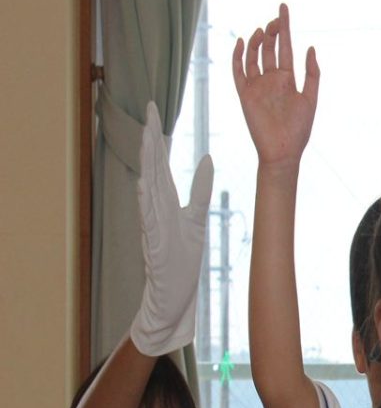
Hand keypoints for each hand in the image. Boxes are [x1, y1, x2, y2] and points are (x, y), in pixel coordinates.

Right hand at [130, 103, 213, 355]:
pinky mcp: (155, 245)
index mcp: (165, 202)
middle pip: (152, 168)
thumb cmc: (182, 258)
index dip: (157, 137)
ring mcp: (153, 226)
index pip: (160, 163)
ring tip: (149, 139)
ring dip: (147, 164)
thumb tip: (208, 158)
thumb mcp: (197, 219)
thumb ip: (200, 190)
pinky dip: (146, 202)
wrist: (173, 297)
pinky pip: (149, 220)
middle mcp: (155, 209)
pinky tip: (144, 184)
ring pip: (148, 189)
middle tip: (149, 112)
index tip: (155, 111)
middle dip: (150, 140)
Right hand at [232, 2, 319, 168]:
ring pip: (253, 56)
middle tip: (276, 19)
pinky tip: (242, 42)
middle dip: (272, 31)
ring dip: (257, 41)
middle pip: (268, 48)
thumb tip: (311, 48)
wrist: (282, 151)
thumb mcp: (310, 98)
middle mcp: (271, 79)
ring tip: (263, 29)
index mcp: (287, 78)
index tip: (284, 8)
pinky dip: (238, 56)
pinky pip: (238, 71)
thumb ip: (312, 74)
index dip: (284, 27)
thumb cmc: (299, 130)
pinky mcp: (245, 94)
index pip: (285, 47)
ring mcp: (257, 85)